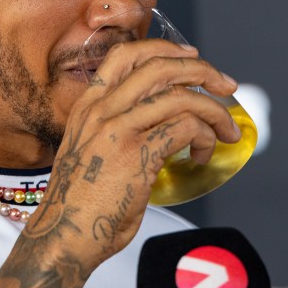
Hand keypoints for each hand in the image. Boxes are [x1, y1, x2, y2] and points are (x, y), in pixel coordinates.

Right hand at [28, 38, 240, 264]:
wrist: (61, 239)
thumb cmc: (80, 206)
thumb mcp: (91, 152)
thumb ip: (119, 132)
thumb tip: (165, 128)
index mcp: (87, 107)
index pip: (125, 55)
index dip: (164, 49)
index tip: (193, 57)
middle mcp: (100, 111)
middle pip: (160, 67)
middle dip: (202, 71)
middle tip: (227, 85)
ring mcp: (117, 130)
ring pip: (180, 97)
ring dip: (214, 112)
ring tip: (226, 131)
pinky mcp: (136, 154)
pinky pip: (185, 128)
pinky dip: (205, 138)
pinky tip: (203, 155)